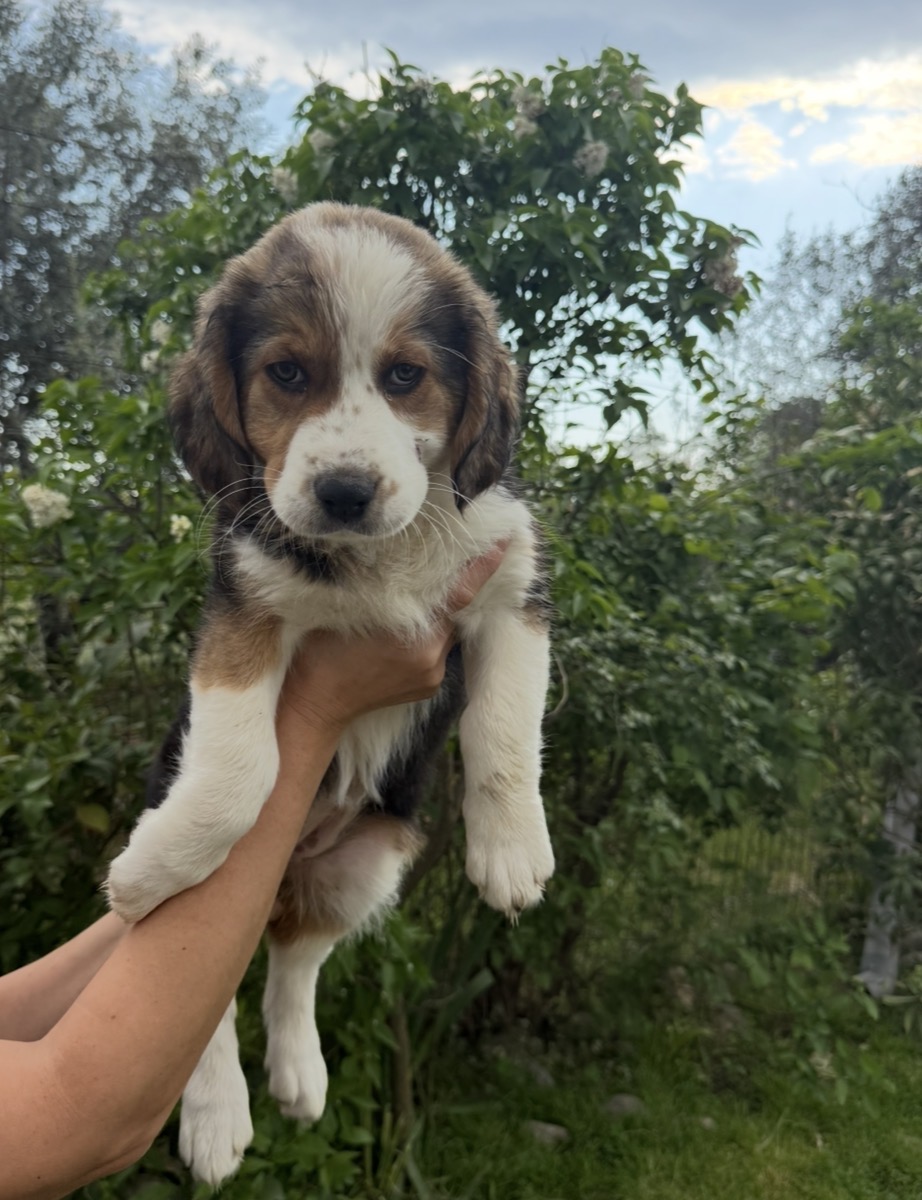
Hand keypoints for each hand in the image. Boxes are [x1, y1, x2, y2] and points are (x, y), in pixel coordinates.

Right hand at [278, 543, 507, 737]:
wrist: (315, 704)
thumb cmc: (323, 649)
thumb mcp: (352, 606)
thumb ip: (387, 588)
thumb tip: (411, 561)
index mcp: (416, 633)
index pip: (461, 593)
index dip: (482, 567)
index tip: (503, 542)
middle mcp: (432, 656)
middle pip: (453, 612)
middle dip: (450, 591)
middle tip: (450, 561)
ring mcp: (433, 675)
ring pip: (444, 632)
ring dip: (435, 617)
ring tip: (410, 605)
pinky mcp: (429, 688)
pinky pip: (437, 653)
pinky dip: (428, 638)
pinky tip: (401, 637)